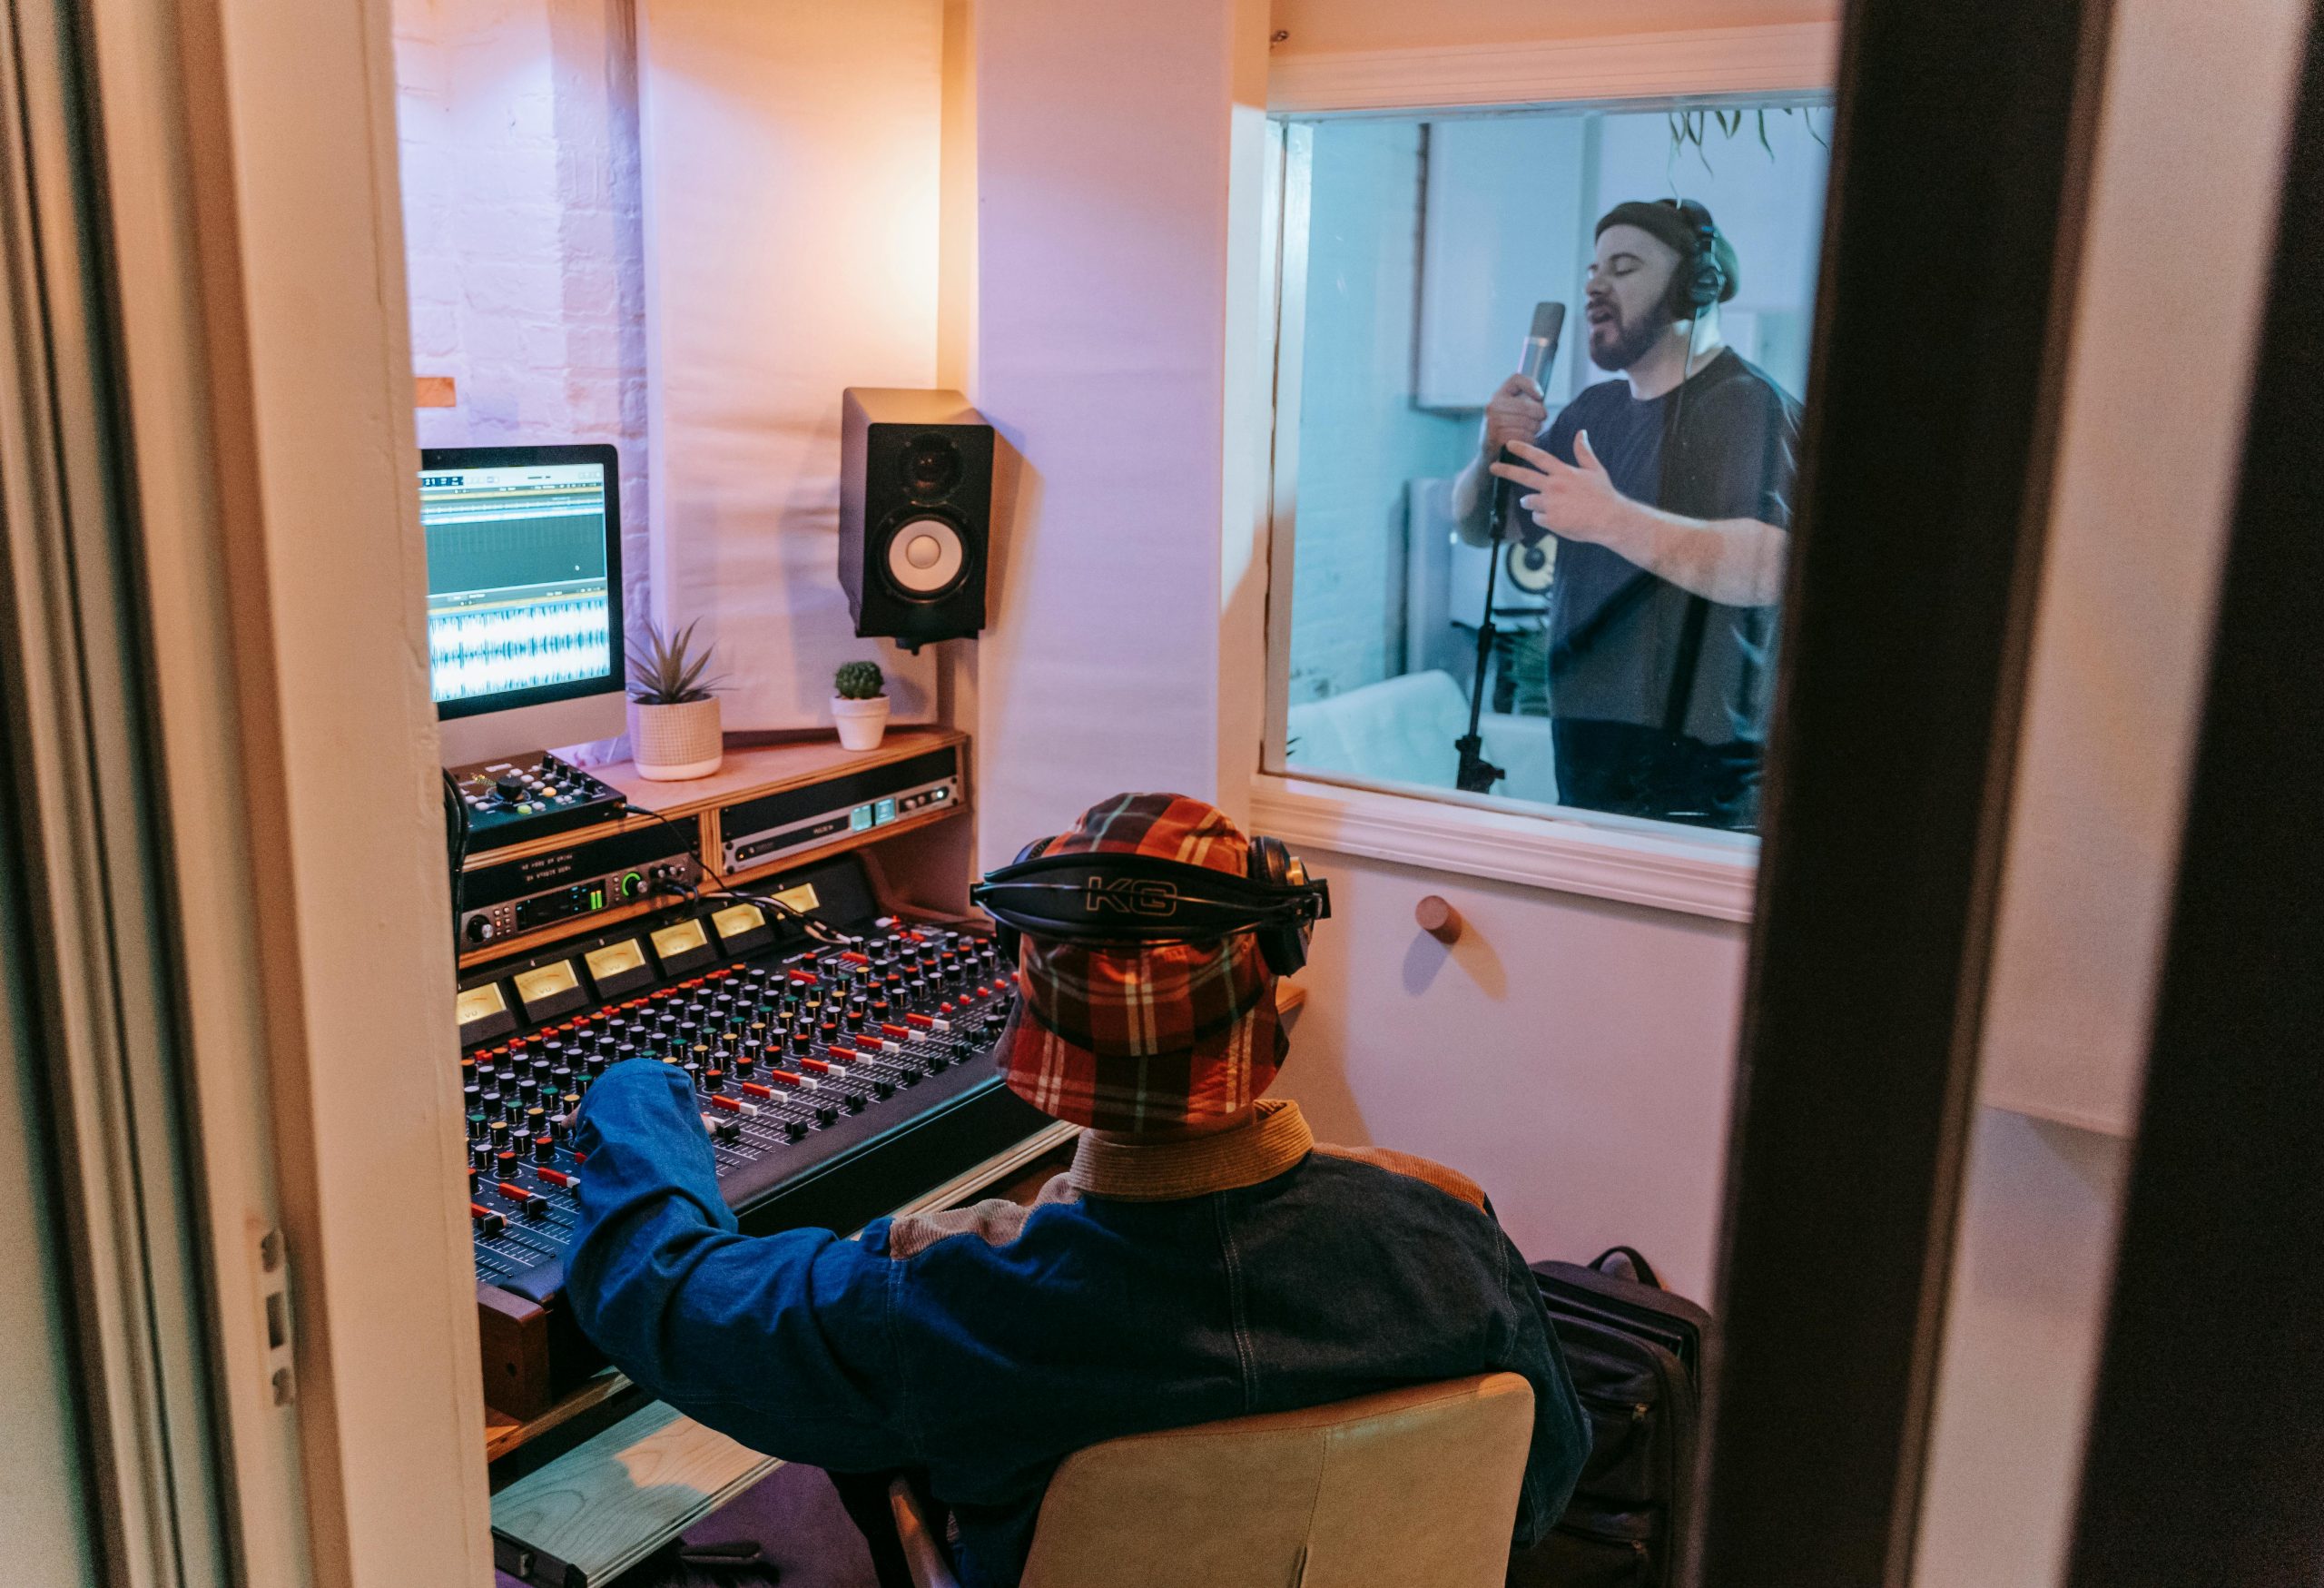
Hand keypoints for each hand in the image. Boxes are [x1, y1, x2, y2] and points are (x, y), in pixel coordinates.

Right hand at [1482, 373, 1547, 456]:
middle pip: (1526, 406)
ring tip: (1533, 431)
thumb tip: (1539, 396)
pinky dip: (1530, 439)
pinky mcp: (1495, 437)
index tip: (1540, 396)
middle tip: (1541, 421)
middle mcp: (1492, 405)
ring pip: (1526, 422)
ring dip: (1536, 429)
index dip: (1532, 385)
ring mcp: (1492, 421)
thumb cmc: (1510, 428)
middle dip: (1540, 415)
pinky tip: (1528, 439)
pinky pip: (1522, 435)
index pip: (1516, 379)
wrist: (1491, 453)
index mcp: (1498, 395)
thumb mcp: (1516, 409)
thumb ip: (1527, 397)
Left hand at [1489, 430, 1627, 543]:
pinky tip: (1558, 518)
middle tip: (1493, 467)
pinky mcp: (1550, 521)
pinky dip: (1543, 518)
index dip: (1522, 449)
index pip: (1539, 457)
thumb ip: (1584, 452)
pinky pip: (1537, 518)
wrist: (1610, 520)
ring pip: (1528, 501)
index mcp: (1563, 472)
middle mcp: (1553, 486)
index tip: (1509, 444)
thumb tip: (1581, 432)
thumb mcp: (1595, 470)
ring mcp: (1550, 504)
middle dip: (1506, 470)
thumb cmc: (1604, 495)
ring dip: (1532, 502)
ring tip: (1551, 505)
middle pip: (1524, 476)